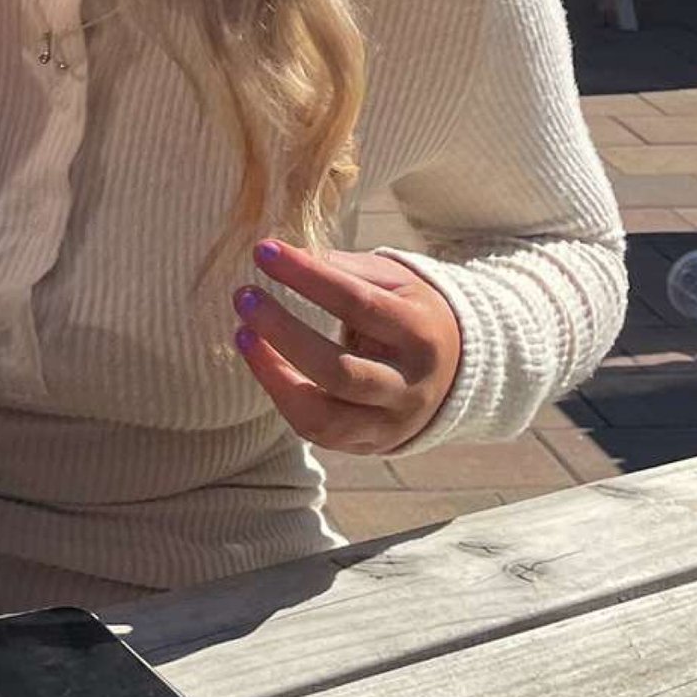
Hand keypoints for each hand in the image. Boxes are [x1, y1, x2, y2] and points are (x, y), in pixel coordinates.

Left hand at [232, 241, 463, 454]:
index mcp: (420, 333)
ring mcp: (390, 423)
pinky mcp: (369, 444)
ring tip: (242, 334)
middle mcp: (408, 386)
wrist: (454, 372)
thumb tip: (284, 255)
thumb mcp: (394, 282)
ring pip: (324, 416)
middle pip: (339, 371)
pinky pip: (317, 431)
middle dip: (283, 333)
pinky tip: (261, 361)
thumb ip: (344, 269)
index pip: (358, 304)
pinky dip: (283, 396)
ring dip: (273, 374)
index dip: (307, 277)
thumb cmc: (409, 312)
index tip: (264, 252)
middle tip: (244, 296)